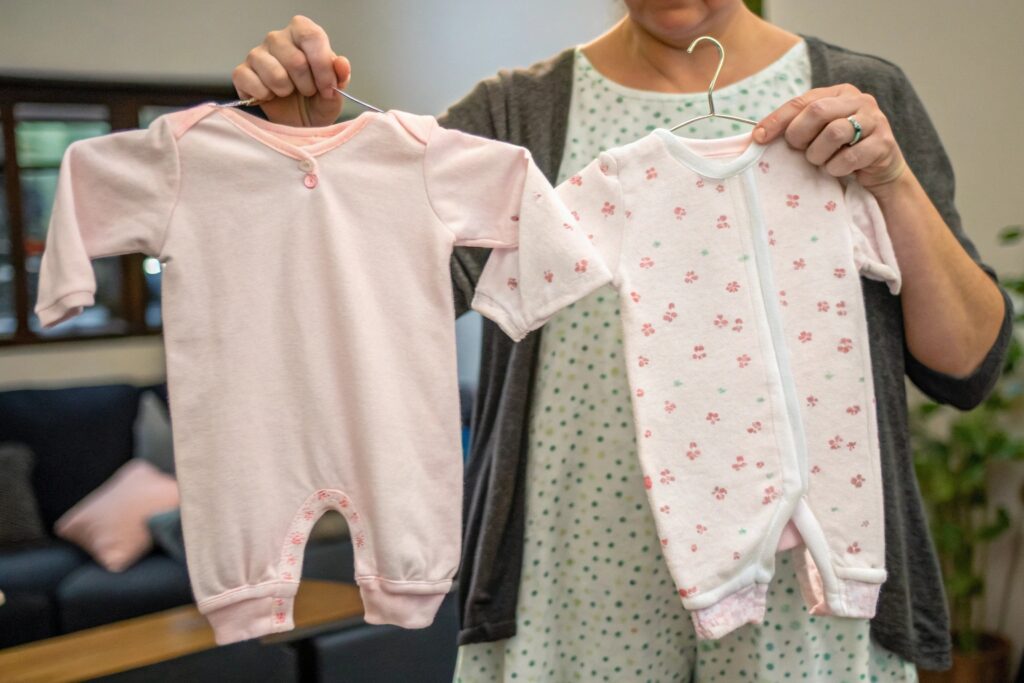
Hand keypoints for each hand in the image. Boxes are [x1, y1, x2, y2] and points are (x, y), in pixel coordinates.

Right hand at [232, 15, 350, 126]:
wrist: (298, 125)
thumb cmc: (316, 103)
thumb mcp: (335, 93)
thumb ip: (340, 77)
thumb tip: (341, 63)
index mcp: (302, 33)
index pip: (311, 36)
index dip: (322, 66)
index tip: (328, 88)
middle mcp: (277, 38)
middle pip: (295, 60)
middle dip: (307, 85)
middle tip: (308, 92)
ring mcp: (257, 54)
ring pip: (274, 73)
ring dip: (286, 91)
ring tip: (288, 93)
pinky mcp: (241, 72)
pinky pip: (251, 83)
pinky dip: (265, 96)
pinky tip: (270, 96)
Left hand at [753, 84, 906, 192]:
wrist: (879, 171)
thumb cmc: (841, 151)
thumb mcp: (818, 134)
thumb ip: (796, 127)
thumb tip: (758, 134)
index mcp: (839, 93)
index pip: (802, 101)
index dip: (778, 119)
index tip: (759, 137)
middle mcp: (859, 100)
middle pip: (817, 111)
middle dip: (800, 135)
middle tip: (800, 150)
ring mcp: (876, 120)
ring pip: (834, 133)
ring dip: (818, 154)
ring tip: (820, 161)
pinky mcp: (884, 143)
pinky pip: (850, 156)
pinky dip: (837, 168)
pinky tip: (838, 170)